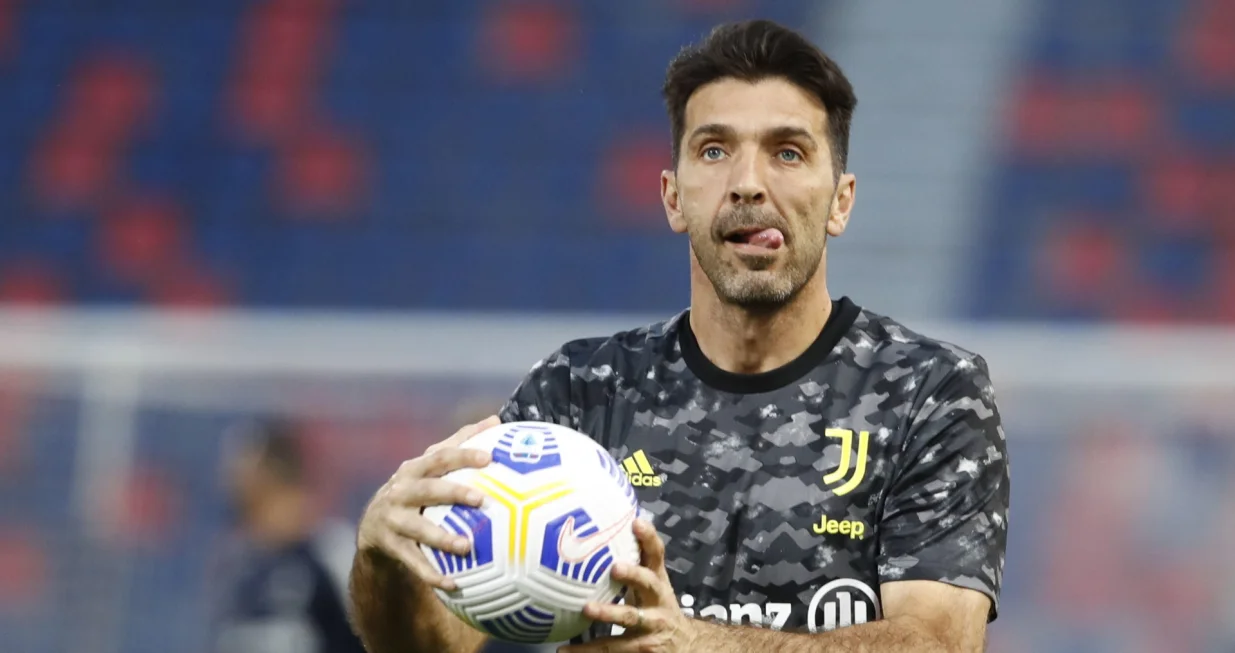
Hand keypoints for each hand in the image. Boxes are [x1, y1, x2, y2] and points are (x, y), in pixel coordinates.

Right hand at [357, 415, 499, 590]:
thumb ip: (460, 442)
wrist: (374, 525)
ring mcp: (392, 519)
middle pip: (427, 489)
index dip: (463, 455)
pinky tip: (452, 584)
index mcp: (414, 469)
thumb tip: (495, 420)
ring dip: (441, 538)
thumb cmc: (416, 488)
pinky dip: (431, 573)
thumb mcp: (431, 465)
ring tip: (467, 546)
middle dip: (453, 493)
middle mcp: (400, 491)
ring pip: (417, 529)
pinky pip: (412, 562)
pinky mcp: (390, 546)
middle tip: (481, 499)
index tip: (489, 458)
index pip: (440, 457)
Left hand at [559, 519, 699, 652]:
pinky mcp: (640, 649)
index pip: (656, 555)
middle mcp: (657, 601)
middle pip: (648, 583)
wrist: (686, 646)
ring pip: (629, 618)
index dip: (649, 538)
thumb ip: (637, 562)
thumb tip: (612, 528)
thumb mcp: (654, 584)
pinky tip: (564, 650)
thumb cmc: (658, 607)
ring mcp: (650, 626)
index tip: (636, 522)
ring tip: (586, 608)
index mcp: (658, 581)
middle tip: (615, 567)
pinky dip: (587, 650)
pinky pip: (613, 648)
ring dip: (608, 613)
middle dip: (633, 575)